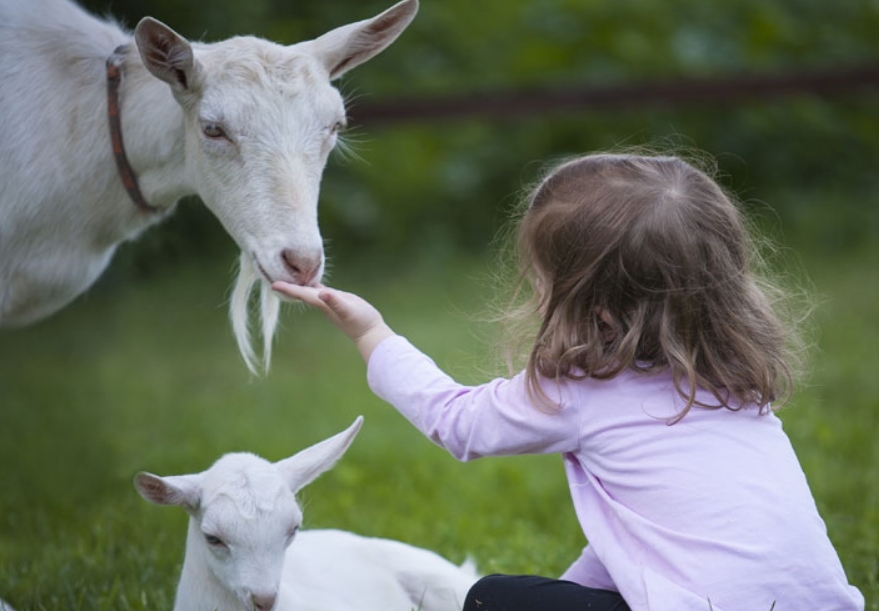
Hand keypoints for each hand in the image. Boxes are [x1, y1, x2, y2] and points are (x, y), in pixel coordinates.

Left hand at [271, 282, 394, 361]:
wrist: (370, 332)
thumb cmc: (360, 321)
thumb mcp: (348, 309)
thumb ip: (335, 302)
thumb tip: (322, 293)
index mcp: (322, 303)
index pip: (301, 294)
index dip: (288, 288)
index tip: (272, 284)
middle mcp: (323, 303)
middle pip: (301, 293)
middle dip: (289, 286)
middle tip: (273, 277)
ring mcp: (329, 303)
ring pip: (309, 292)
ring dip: (299, 285)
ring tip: (288, 276)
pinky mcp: (337, 300)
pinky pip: (321, 291)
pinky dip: (313, 285)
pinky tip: (312, 281)